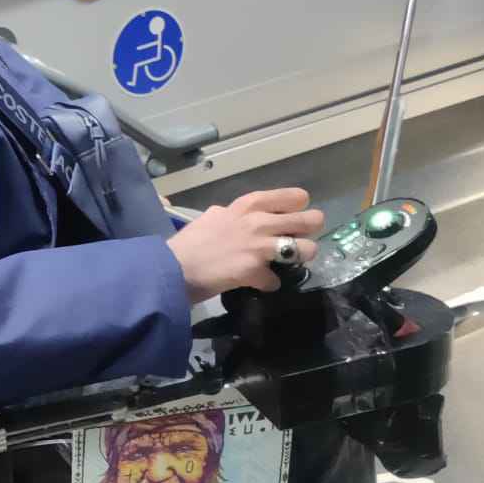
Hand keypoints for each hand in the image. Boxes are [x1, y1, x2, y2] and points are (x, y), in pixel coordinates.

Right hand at [165, 187, 323, 303]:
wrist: (172, 267)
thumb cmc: (188, 242)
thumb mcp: (211, 217)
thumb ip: (228, 214)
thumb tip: (229, 214)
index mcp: (248, 205)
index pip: (292, 197)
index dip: (299, 207)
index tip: (295, 214)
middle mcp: (259, 222)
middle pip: (308, 220)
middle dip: (310, 230)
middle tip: (303, 238)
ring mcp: (259, 247)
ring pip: (305, 249)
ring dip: (300, 257)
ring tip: (291, 263)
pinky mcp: (255, 271)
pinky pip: (276, 280)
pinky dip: (268, 284)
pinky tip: (260, 284)